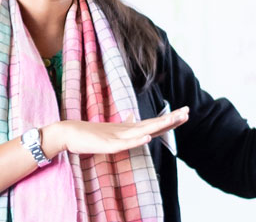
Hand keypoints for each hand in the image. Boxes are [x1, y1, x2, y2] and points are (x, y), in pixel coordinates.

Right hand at [42, 107, 189, 155]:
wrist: (68, 133)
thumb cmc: (88, 134)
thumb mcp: (110, 132)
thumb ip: (124, 126)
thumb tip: (134, 118)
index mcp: (128, 129)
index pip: (153, 124)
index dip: (169, 119)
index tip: (184, 113)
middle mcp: (126, 130)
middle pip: (152, 124)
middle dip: (170, 119)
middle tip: (187, 111)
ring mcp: (118, 136)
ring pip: (142, 130)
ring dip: (158, 125)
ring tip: (173, 119)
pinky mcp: (109, 145)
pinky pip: (125, 143)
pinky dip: (137, 140)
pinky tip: (147, 137)